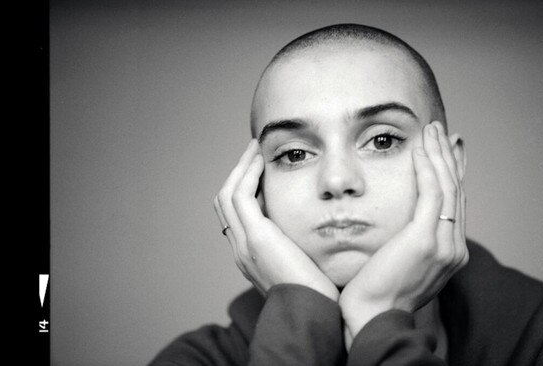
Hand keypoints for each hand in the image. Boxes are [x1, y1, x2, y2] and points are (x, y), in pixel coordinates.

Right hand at [213, 139, 338, 300]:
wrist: (314, 312)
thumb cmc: (318, 292)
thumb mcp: (304, 263)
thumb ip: (300, 244)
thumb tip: (313, 225)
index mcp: (250, 255)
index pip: (236, 214)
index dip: (244, 188)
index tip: (261, 168)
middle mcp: (241, 249)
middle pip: (224, 202)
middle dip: (238, 173)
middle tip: (253, 152)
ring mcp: (244, 244)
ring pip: (227, 195)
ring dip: (240, 168)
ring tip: (254, 148)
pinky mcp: (256, 238)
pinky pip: (240, 196)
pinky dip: (247, 175)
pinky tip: (260, 160)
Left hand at [339, 121, 467, 346]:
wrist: (373, 317)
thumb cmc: (378, 293)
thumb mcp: (402, 265)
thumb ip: (412, 243)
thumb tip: (405, 224)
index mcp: (450, 253)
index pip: (455, 204)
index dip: (453, 174)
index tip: (449, 151)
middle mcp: (454, 248)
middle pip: (456, 191)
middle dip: (448, 157)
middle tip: (442, 132)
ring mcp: (443, 245)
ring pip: (447, 187)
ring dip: (439, 154)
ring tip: (432, 130)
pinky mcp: (424, 240)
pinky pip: (430, 194)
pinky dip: (427, 168)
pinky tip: (420, 150)